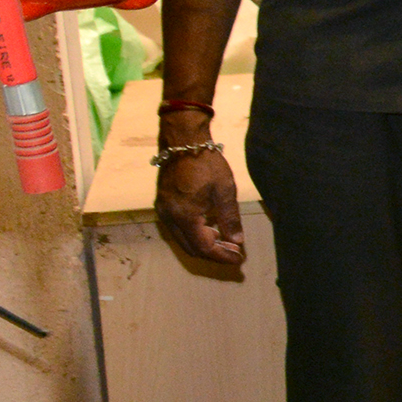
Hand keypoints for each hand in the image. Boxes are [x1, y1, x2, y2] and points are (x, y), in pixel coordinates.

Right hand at [154, 133, 244, 269]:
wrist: (183, 143)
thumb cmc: (206, 165)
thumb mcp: (224, 192)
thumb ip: (230, 219)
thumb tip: (236, 241)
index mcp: (184, 217)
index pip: (204, 247)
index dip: (222, 256)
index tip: (239, 259)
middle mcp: (169, 218)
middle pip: (191, 248)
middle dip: (214, 254)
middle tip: (235, 253)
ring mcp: (163, 212)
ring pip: (183, 240)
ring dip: (204, 245)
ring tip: (227, 242)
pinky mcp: (163, 205)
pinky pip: (178, 229)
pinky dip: (195, 234)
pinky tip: (211, 229)